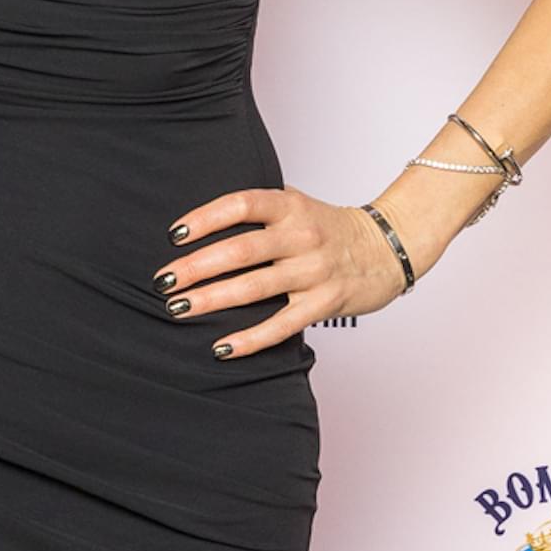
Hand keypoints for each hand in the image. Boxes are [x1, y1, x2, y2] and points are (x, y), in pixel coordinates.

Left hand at [154, 185, 410, 356]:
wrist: (387, 248)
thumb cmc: (329, 227)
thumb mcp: (296, 203)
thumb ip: (257, 208)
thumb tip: (200, 219)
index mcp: (290, 206)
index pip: (241, 204)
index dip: (205, 218)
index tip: (174, 234)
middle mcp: (302, 235)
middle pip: (241, 250)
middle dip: (196, 267)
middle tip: (163, 281)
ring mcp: (314, 271)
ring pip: (255, 288)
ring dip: (212, 300)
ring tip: (179, 308)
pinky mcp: (325, 304)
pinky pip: (282, 325)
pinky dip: (250, 339)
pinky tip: (222, 347)